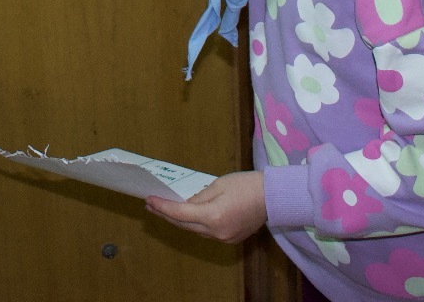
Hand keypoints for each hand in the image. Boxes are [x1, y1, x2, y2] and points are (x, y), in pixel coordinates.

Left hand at [146, 171, 266, 242]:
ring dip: (180, 221)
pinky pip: (207, 232)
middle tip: (151, 205)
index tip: (149, 200)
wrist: (273, 197)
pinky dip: (196, 224)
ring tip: (166, 209)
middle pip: (185, 225)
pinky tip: (188, 216)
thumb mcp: (218, 184)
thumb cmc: (247, 184)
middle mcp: (217, 232)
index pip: (180, 214)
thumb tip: (185, 204)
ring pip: (195, 231)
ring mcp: (225, 238)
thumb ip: (199, 197)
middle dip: (167, 214)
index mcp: (213, 216)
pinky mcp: (231, 239)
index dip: (163, 207)